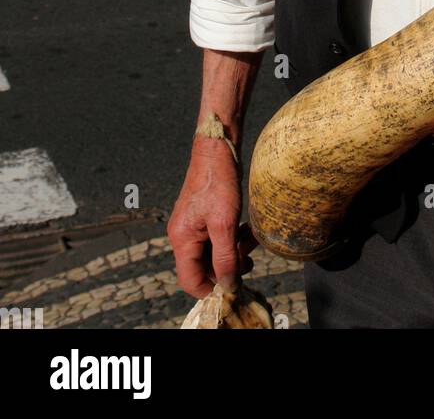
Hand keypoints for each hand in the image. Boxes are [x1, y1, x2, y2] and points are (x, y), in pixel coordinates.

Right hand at [168, 138, 257, 299]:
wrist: (218, 147)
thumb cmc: (218, 181)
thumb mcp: (225, 223)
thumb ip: (225, 257)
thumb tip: (228, 286)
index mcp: (182, 239)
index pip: (190, 280)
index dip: (212, 287)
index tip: (235, 283)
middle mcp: (183, 235)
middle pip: (203, 267)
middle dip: (227, 266)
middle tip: (249, 258)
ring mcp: (193, 225)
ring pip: (213, 252)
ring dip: (233, 251)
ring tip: (250, 241)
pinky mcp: (204, 215)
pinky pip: (217, 237)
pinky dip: (232, 238)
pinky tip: (247, 231)